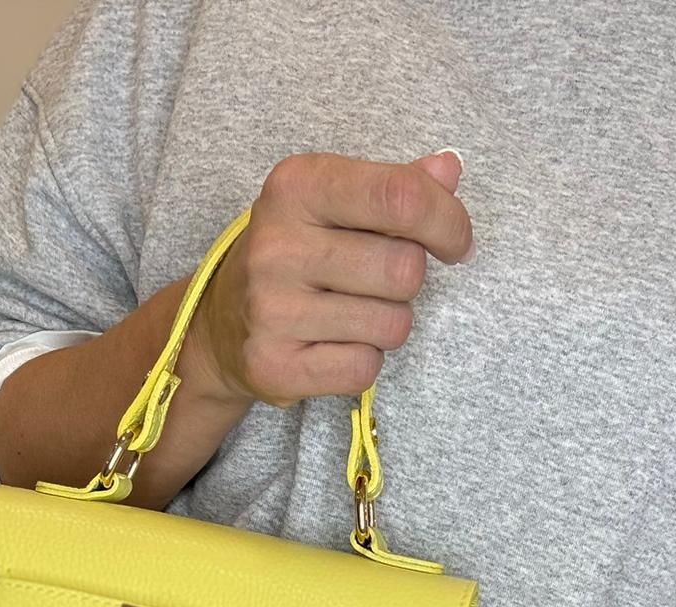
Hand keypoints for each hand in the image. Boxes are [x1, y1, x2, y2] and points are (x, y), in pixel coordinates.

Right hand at [183, 149, 473, 408]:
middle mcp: (276, 244)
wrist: (220, 326)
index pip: (401, 197)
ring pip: (392, 325)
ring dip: (388, 324)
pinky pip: (365, 368)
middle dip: (408, 281)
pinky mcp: (274, 365)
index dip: (448, 223)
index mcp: (296, 186)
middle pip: (405, 269)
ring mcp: (270, 309)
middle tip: (379, 283)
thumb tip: (449, 168)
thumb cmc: (295, 255)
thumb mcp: (334, 204)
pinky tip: (333, 346)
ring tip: (351, 314)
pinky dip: (363, 362)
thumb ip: (396, 186)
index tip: (455, 242)